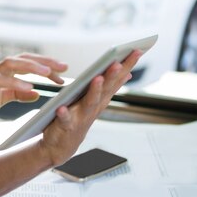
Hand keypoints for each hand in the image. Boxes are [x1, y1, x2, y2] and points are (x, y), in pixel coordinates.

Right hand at [0, 54, 67, 128]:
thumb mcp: (0, 99)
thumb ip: (17, 94)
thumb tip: (36, 94)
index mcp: (2, 72)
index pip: (27, 62)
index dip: (46, 65)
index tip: (63, 73)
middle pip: (23, 58)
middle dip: (45, 61)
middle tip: (64, 67)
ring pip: (12, 63)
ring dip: (31, 67)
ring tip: (48, 73)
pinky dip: (15, 83)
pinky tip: (29, 89)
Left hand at [39, 50, 142, 165]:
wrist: (60, 146)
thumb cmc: (77, 119)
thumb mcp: (94, 101)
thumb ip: (109, 87)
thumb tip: (126, 72)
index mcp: (100, 99)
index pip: (116, 79)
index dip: (126, 65)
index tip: (137, 50)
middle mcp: (93, 108)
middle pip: (106, 89)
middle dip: (113, 76)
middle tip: (119, 62)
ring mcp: (81, 117)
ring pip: (89, 103)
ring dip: (94, 91)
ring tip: (97, 78)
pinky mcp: (65, 126)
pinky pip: (65, 119)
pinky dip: (65, 114)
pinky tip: (62, 108)